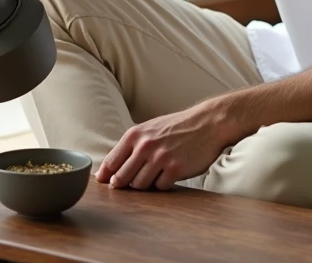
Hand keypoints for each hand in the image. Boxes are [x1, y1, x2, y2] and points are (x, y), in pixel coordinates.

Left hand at [96, 102, 234, 190]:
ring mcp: (160, 158)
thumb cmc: (177, 127)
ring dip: (145, 184)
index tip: (104, 183)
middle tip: (128, 185)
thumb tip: (109, 168)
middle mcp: (145, 146)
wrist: (208, 123)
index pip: (111, 162)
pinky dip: (162, 184)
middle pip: (122, 178)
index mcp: (135, 135)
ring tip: (154, 174)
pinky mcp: (175, 169)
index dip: (105, 176)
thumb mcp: (150, 129)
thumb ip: (131, 146)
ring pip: (140, 185)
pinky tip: (169, 174)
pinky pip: (160, 187)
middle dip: (122, 185)